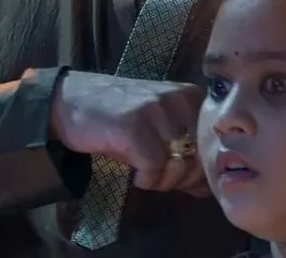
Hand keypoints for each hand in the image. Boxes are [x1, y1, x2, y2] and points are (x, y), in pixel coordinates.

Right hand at [49, 69, 207, 193]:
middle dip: (181, 179)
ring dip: (163, 181)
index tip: (178, 175)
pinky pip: (154, 167)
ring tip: (145, 174)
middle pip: (199, 160)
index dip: (200, 171)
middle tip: (158, 177)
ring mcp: (156, 109)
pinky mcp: (134, 124)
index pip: (214, 147)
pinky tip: (134, 173)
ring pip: (179, 166)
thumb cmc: (119, 119)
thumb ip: (187, 152)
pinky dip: (146, 179)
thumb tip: (209, 187)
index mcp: (192, 97)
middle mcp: (179, 98)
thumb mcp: (159, 131)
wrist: (70, 101)